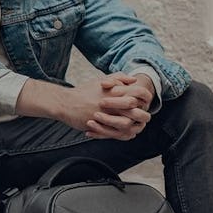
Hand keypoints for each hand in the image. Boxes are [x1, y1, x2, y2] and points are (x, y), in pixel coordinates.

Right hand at [15, 72, 153, 139]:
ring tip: (136, 127)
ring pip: (127, 124)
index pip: (138, 93)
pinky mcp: (99, 125)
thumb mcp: (101, 80)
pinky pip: (115, 133)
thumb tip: (134, 79)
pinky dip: (123, 135)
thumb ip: (119, 77)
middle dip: (143, 115)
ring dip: (134, 127)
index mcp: (114, 90)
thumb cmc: (84, 92)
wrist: (65, 103)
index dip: (146, 98)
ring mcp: (105, 115)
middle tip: (144, 117)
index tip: (145, 102)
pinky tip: (126, 133)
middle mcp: (111, 102)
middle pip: (136, 110)